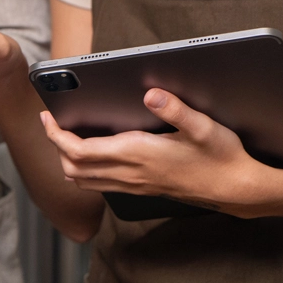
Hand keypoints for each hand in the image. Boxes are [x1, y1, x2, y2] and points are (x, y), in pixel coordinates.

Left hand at [41, 88, 280, 217]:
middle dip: (55, 146)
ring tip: (63, 137)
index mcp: (136, 154)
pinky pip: (99, 184)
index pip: (79, 150)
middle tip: (51, 123)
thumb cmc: (219, 158)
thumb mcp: (204, 127)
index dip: (56, 135)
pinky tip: (88, 156)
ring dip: (66, 160)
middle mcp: (128, 172)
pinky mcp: (139, 189)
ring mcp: (132, 184)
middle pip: (72, 167)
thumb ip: (175, 109)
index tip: (47, 118)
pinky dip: (83, 171)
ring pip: (83, 180)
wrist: (234, 189)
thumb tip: (150, 93)